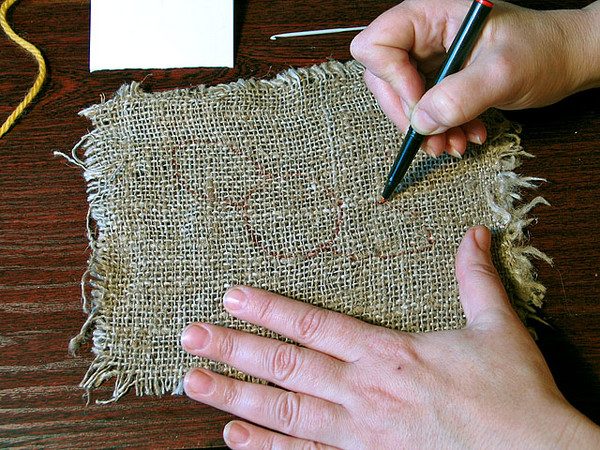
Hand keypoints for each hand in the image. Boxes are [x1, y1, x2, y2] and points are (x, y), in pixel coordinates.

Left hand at [181, 226, 599, 448]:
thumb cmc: (513, 395)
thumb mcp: (497, 326)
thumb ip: (475, 279)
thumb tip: (475, 234)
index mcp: (388, 354)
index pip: (314, 324)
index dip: (269, 308)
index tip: (231, 295)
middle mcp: (363, 391)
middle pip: (285, 367)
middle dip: (233, 350)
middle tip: (190, 338)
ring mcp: (359, 433)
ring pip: (284, 411)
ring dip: (235, 397)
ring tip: (193, 385)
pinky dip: (268, 448)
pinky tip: (234, 438)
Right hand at [350, 0, 599, 157]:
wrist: (567, 60)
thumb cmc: (544, 51)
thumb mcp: (504, 72)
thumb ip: (461, 96)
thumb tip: (422, 122)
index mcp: (433, 17)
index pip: (379, 42)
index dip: (392, 78)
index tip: (421, 104)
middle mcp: (425, 36)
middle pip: (383, 77)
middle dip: (407, 114)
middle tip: (432, 138)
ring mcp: (431, 58)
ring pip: (402, 99)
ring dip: (425, 129)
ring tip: (455, 143)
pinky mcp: (440, 79)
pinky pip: (423, 109)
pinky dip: (440, 129)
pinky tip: (464, 134)